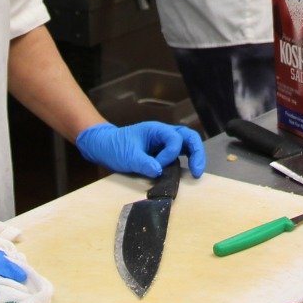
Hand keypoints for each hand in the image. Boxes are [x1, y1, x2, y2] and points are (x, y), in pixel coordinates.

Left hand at [75, 121, 205, 178]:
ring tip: (196, 172)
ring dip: (194, 156)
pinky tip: (185, 173)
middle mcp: (162, 134)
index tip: (158, 166)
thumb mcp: (127, 155)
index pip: (174, 138)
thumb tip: (158, 171)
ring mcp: (163, 143)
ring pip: (186, 144)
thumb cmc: (114, 146)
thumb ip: (143, 162)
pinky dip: (185, 161)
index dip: (170, 154)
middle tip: (198, 171)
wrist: (104, 146)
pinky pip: (178, 154)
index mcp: (155, 129)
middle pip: (188, 136)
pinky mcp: (161, 152)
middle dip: (197, 152)